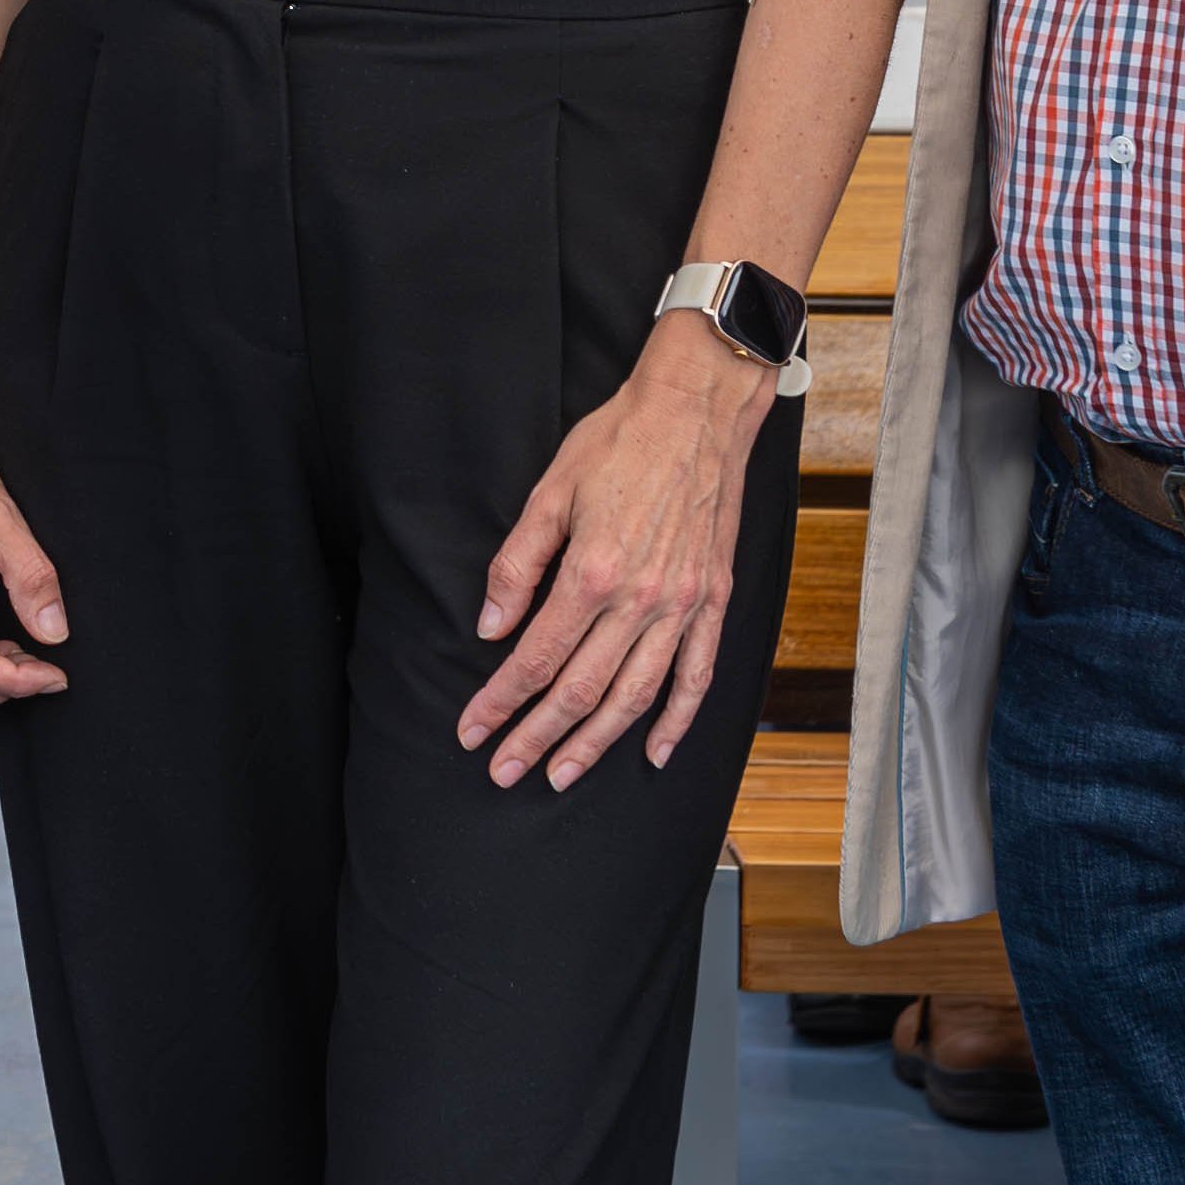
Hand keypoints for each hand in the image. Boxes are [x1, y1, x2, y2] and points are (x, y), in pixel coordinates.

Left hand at [461, 328, 775, 790]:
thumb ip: (517, 565)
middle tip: (503, 772)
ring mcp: (683, 604)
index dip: (500, 702)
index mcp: (593, 574)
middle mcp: (642, 600)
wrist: (696, 409)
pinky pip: (697, 674)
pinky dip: (677, 719)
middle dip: (536, 737)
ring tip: (561, 774)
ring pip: (634, 695)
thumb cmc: (618, 442)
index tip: (473, 731)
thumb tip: (490, 627)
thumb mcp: (550, 493)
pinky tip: (654, 751)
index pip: (535, 659)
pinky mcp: (712, 599)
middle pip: (579, 690)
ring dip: (595, 742)